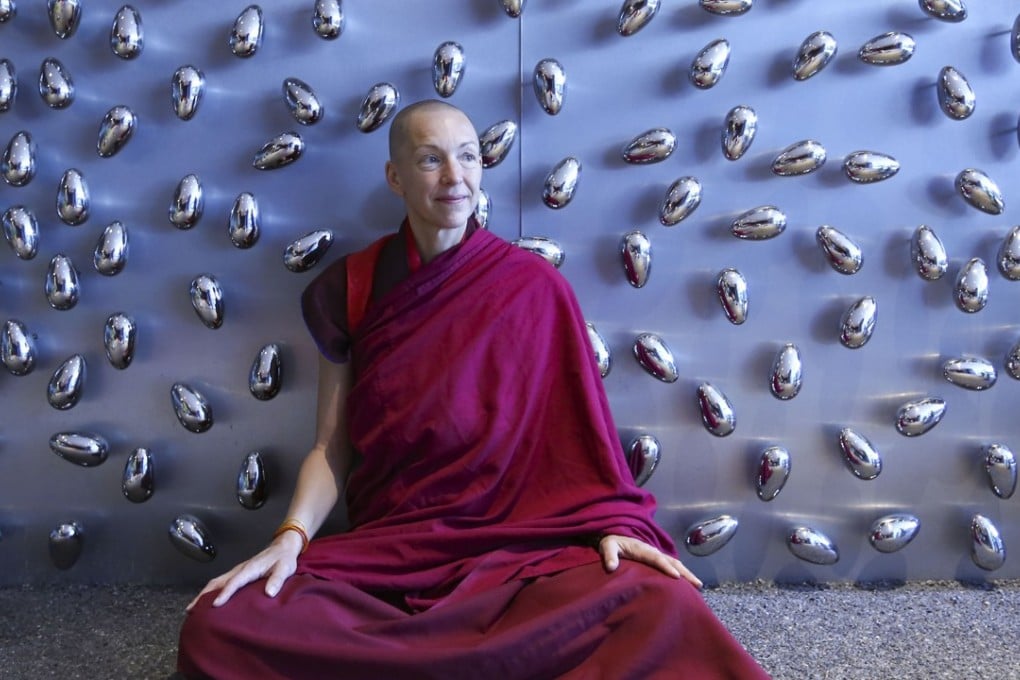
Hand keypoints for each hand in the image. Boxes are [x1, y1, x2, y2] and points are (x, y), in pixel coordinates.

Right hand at [186, 530, 303, 610]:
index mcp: (250, 569)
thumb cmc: (284, 559)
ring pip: (216, 582)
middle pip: (217, 582)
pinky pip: (221, 582)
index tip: (215, 605)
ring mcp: (237, 571)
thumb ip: (277, 580)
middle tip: (191, 609)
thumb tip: (269, 593)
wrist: (283, 547)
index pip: (234, 582)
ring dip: (203, 594)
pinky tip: (206, 600)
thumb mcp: (285, 568)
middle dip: (203, 595)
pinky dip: (211, 591)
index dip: (225, 593)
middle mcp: (240, 569)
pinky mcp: (238, 573)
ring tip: (192, 608)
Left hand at [597, 534, 703, 588]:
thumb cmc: (611, 544)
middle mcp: (653, 551)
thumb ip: (608, 556)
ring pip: (675, 564)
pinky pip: (672, 565)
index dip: (666, 567)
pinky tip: (687, 584)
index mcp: (642, 550)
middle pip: (672, 562)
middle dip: (685, 572)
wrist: (614, 538)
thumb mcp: (607, 547)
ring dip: (687, 574)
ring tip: (698, 586)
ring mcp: (657, 555)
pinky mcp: (657, 559)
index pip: (656, 559)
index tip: (676, 577)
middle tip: (697, 584)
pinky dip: (682, 573)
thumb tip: (611, 567)